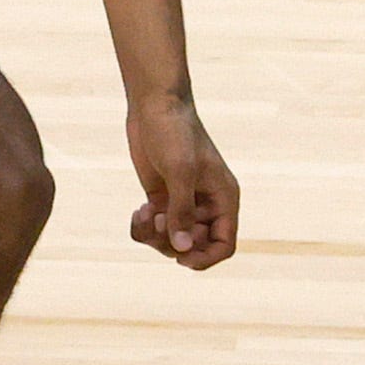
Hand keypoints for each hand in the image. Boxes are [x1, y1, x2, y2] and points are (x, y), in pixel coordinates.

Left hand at [125, 91, 241, 269]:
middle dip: (173, 244)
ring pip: (171, 241)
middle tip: (158, 222)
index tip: (182, 257)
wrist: (155, 107)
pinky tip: (140, 209)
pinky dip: (143, 228)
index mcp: (223, 198)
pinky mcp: (161, 199)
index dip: (206, 258)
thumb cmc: (175, 133)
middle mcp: (206, 205)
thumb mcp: (180, 172)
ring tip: (144, 213)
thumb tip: (182, 249)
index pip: (225, 244)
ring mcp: (182, 203)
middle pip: (195, 247)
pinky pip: (154, 229)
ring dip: (154, 236)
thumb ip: (181, 212)